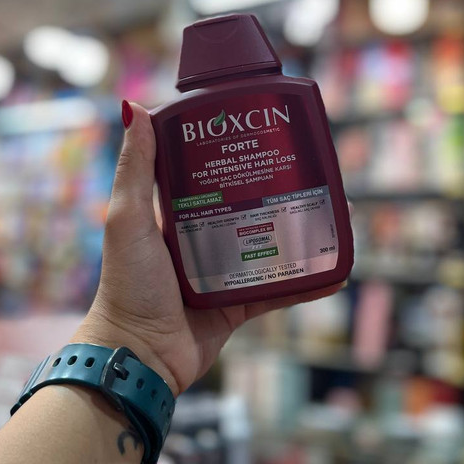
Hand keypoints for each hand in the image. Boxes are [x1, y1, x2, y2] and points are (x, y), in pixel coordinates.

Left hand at [73, 101, 343, 395]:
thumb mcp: (129, 219)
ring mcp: (223, 271)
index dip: (238, 153)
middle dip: (280, 190)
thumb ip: (135, 169)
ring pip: (270, 244)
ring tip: (332, 213)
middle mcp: (202, 237)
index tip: (267, 134)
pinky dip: (306, 282)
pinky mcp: (238, 304)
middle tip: (311, 172)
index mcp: (178, 213)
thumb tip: (136, 108)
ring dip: (301, 232)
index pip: (212, 173)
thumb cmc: (128, 284)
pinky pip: (279, 289)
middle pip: (249, 206)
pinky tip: (335, 272)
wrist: (139, 355)